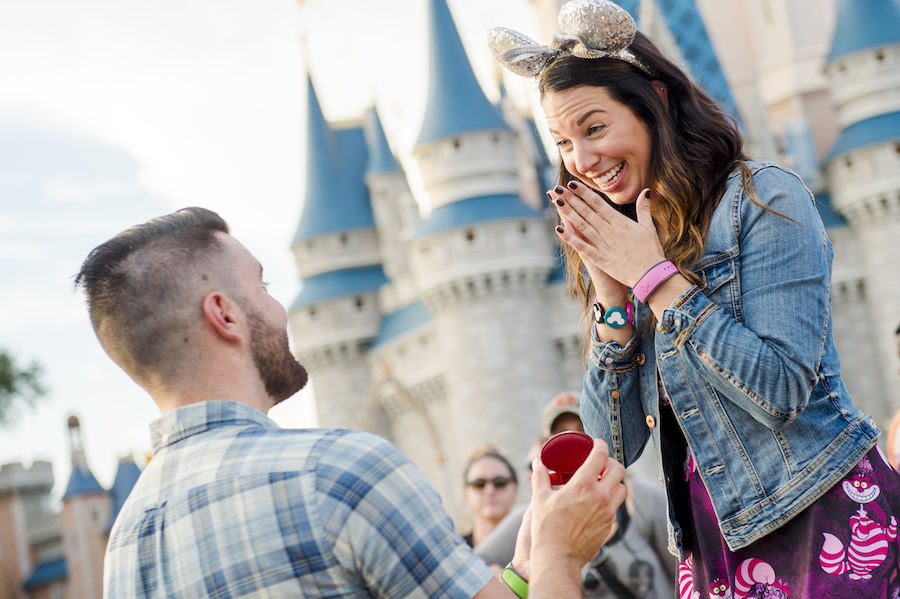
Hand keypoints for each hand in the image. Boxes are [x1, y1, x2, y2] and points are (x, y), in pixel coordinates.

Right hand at [530, 438, 625, 565]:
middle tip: (599, 463)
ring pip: (622, 488)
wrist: (557, 558)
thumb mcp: (539, 498)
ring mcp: (607, 512)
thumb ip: (539, 476)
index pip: (601, 455)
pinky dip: (610, 500)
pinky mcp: (609, 526)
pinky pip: (616, 507)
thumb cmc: (546, 528)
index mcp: (583, 485)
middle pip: (618, 469)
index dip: (600, 444)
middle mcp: (601, 497)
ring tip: (601, 483)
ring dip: (614, 481)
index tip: (596, 443)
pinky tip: (596, 503)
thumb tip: (537, 462)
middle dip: (610, 461)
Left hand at [551, 183, 664, 287]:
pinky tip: (559, 229)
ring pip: (581, 225)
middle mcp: (608, 231)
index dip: (584, 192)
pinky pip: (582, 246)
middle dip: (571, 199)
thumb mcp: (649, 227)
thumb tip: (645, 191)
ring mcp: (602, 244)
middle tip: (557, 189)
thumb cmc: (651, 251)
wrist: (651, 274)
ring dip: (568, 213)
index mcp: (619, 222)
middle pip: (586, 211)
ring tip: (556, 201)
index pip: (598, 203)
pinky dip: (571, 238)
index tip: (572, 184)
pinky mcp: (599, 258)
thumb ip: (643, 209)